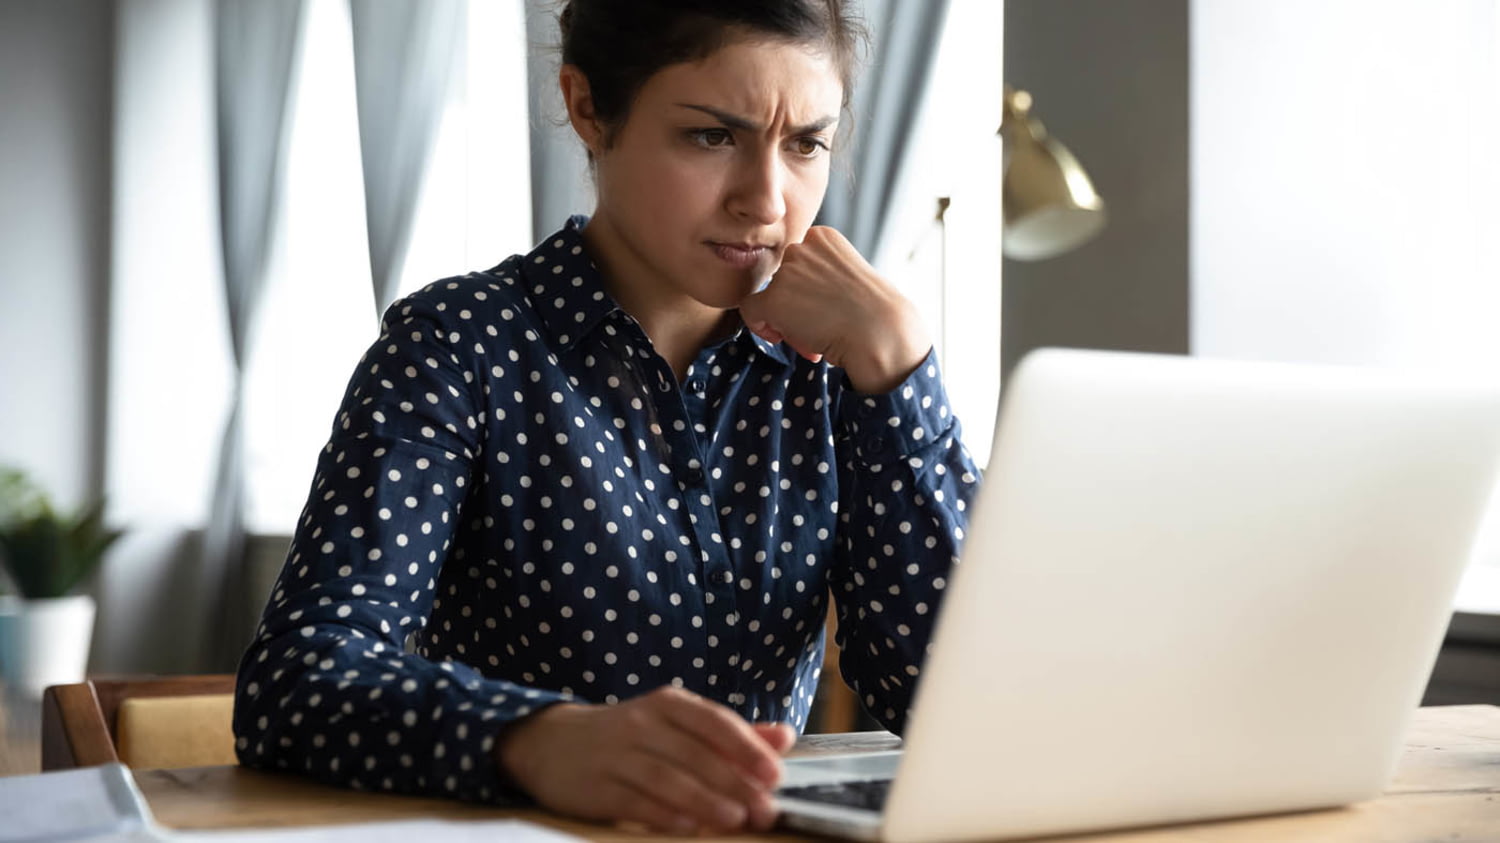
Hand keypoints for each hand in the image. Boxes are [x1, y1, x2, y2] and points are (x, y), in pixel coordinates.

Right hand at [495, 686, 796, 833]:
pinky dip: (664, 814)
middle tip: (765, 808)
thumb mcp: (676, 724)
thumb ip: (729, 733)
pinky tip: (691, 827)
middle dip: (734, 782)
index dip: (746, 746)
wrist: (551, 744)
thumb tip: (783, 738)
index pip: (714, 721)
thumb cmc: (630, 736)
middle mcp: (641, 723)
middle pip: (695, 753)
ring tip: (736, 819)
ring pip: (666, 777)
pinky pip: (634, 801)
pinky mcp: (595, 786)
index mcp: (668, 704)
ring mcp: (615, 754)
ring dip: (704, 799)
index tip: (775, 773)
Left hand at [739, 226, 930, 392]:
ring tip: (815, 335)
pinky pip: (750, 311)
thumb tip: (794, 295)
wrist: (880, 333)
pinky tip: (781, 336)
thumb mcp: (848, 276)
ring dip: (787, 320)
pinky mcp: (774, 298)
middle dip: (797, 304)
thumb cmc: (873, 313)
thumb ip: (819, 275)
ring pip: (770, 298)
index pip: (797, 262)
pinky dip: (760, 326)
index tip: (827, 305)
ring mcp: (787, 272)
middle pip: (783, 279)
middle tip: (821, 324)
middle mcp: (802, 247)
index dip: (807, 288)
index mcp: (823, 236)